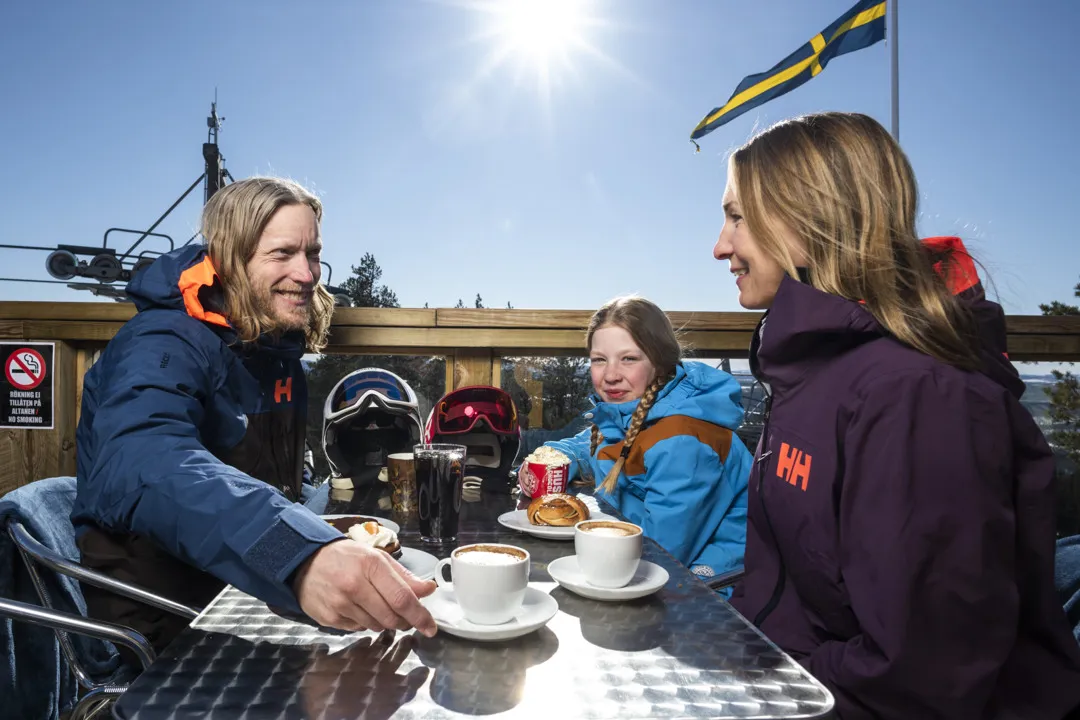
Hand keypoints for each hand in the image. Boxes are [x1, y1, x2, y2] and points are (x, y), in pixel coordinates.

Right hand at [293, 540, 437, 636]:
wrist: (304, 562)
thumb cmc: (346, 558)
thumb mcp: (377, 558)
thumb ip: (404, 577)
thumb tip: (429, 589)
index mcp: (371, 565)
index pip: (402, 598)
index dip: (420, 616)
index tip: (431, 627)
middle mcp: (354, 585)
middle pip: (392, 617)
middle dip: (404, 621)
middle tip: (404, 616)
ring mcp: (340, 604)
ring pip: (376, 626)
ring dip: (384, 622)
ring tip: (376, 605)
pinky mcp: (329, 618)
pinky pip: (358, 629)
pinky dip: (365, 622)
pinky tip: (357, 607)